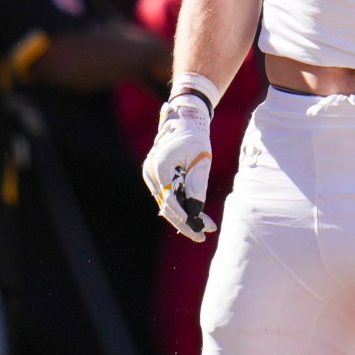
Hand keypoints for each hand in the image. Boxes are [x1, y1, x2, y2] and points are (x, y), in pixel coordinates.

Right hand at [143, 93, 217, 241]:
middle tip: (202, 236)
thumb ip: (197, 185)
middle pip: (167, 205)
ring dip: (184, 217)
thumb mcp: (202, 159)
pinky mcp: (156, 176)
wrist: (185, 117)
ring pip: (167, 203)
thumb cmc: (196, 135)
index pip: (171, 200)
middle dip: (186, 222)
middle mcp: (150, 172)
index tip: (200, 230)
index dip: (186, 217)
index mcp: (160, 166)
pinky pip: (167, 196)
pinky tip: (194, 220)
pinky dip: (180, 207)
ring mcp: (150, 175)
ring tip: (203, 230)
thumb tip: (196, 211)